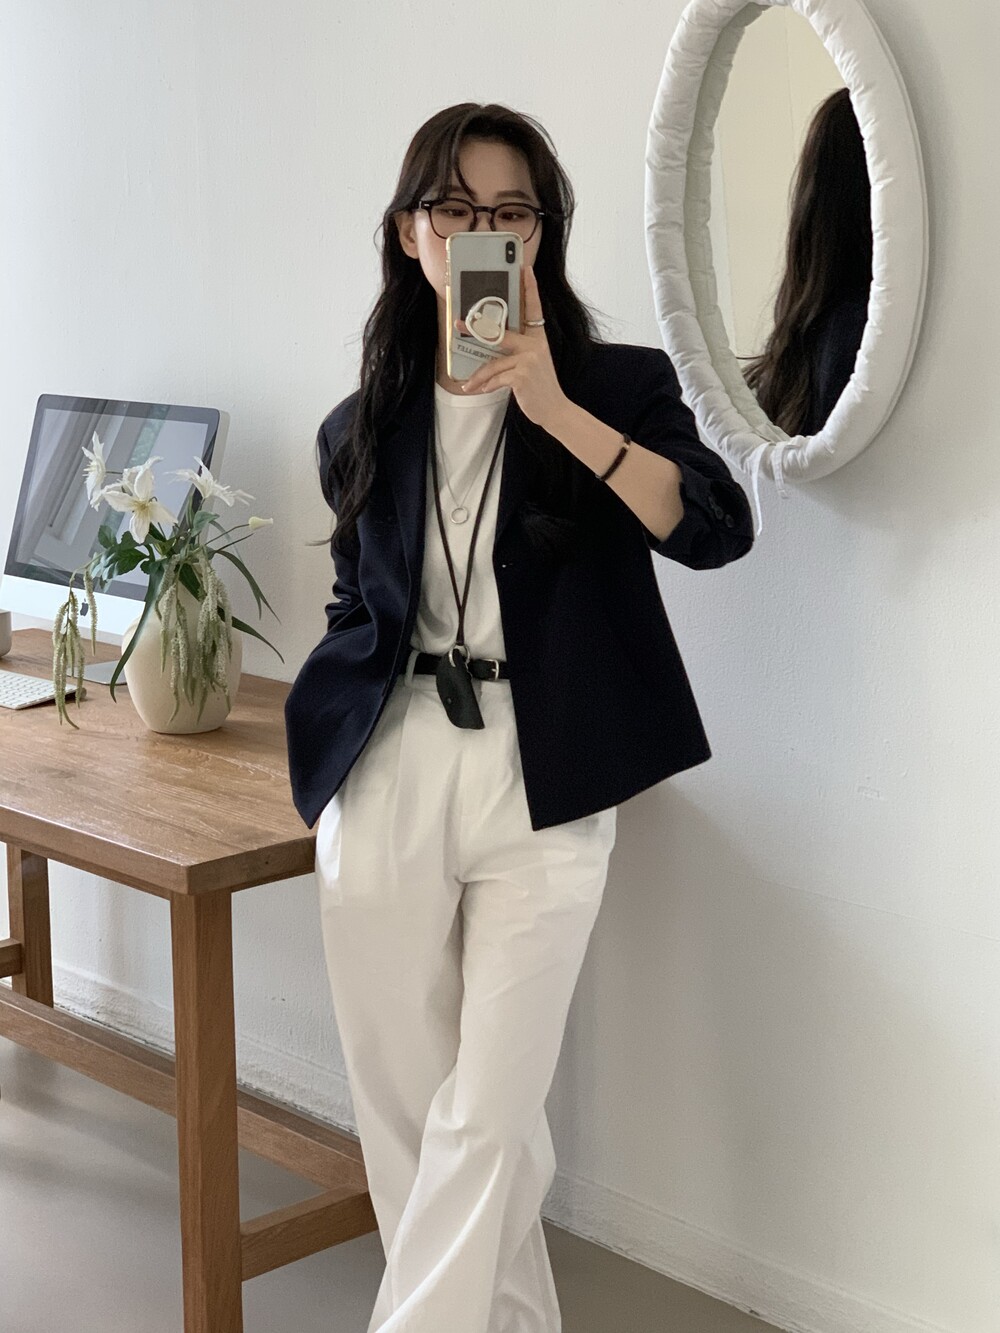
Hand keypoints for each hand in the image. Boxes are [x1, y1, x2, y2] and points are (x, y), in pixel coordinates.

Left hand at [455, 264, 570, 431]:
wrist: (554, 409)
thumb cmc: (539, 387)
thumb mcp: (532, 364)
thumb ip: (517, 352)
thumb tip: (491, 348)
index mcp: (538, 338)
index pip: (533, 308)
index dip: (530, 288)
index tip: (526, 269)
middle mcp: (535, 345)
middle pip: (500, 333)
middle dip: (476, 329)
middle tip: (458, 324)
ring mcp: (529, 359)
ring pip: (493, 363)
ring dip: (478, 376)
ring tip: (468, 383)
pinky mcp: (522, 375)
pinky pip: (496, 378)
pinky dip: (486, 386)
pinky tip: (481, 391)